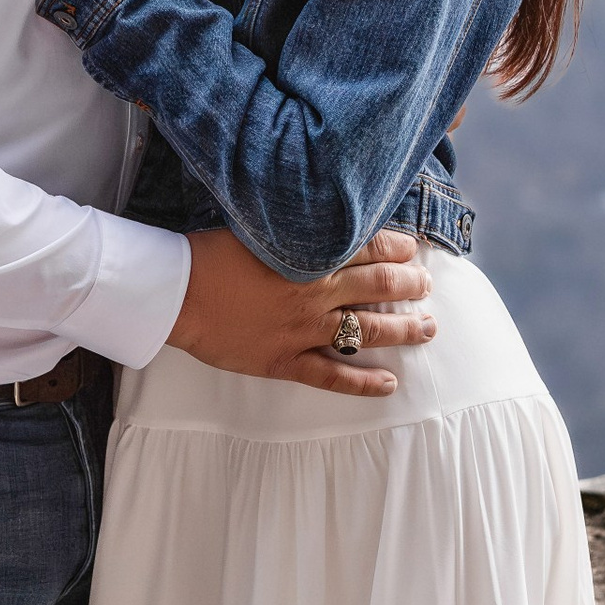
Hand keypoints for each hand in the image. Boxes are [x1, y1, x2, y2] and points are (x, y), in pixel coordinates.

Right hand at [170, 229, 435, 399]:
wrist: (176, 293)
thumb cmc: (210, 254)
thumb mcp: (257, 227)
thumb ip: (295, 228)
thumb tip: (323, 220)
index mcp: (310, 258)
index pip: (370, 248)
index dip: (398, 248)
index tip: (412, 249)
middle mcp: (316, 294)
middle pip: (380, 288)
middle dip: (410, 286)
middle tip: (425, 286)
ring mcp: (303, 331)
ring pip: (368, 332)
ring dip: (403, 330)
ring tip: (428, 329)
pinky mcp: (284, 361)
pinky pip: (332, 377)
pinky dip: (363, 383)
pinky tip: (389, 384)